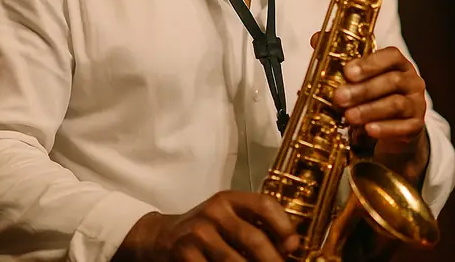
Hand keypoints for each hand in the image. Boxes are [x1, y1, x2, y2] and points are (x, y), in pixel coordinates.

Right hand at [118, 191, 298, 261]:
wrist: (161, 237)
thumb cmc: (206, 229)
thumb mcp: (227, 217)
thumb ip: (254, 224)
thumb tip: (290, 247)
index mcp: (229, 199)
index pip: (264, 204)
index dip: (283, 225)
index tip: (293, 246)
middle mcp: (214, 212)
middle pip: (253, 238)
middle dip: (273, 260)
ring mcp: (198, 234)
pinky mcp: (185, 255)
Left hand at [311, 33, 429, 180]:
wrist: (393, 128)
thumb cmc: (373, 96)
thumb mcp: (358, 77)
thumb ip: (340, 58)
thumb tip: (316, 39)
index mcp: (398, 64)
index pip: (391, 56)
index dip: (370, 63)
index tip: (347, 72)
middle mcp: (411, 81)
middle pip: (392, 81)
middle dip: (363, 90)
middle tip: (339, 97)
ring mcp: (416, 104)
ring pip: (396, 104)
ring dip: (369, 110)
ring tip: (348, 116)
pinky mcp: (416, 126)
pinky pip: (404, 127)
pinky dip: (385, 129)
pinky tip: (368, 130)